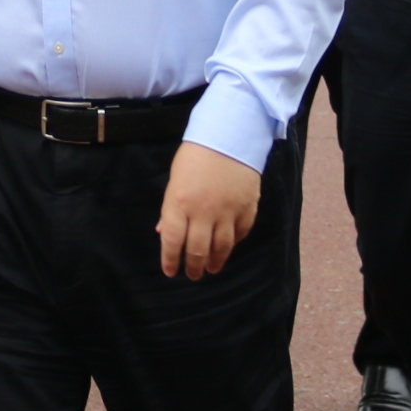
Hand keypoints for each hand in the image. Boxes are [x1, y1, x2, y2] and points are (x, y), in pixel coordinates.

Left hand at [156, 142, 261, 279]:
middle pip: (197, 249)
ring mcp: (227, 211)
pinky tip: (228, 248)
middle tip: (192, 274)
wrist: (229, 136)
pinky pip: (240, 233)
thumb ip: (170, 209)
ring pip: (221, 247)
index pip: (172, 240)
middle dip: (193, 266)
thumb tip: (164, 232)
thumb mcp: (175, 181)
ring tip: (210, 268)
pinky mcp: (246, 208)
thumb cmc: (195, 157)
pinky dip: (234, 244)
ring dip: (215, 261)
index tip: (171, 271)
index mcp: (179, 203)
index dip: (170, 260)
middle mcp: (203, 211)